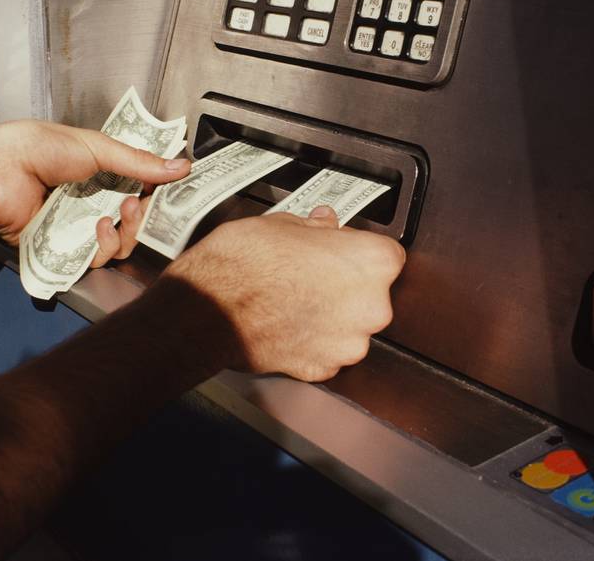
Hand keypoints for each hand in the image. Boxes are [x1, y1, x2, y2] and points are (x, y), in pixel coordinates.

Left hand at [0, 120, 189, 247]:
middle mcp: (90, 202)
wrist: (0, 171)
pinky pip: (94, 260)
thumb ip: (141, 162)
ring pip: (118, 246)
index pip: (138, 190)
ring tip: (118, 216)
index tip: (172, 193)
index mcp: (99, 174)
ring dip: (126, 233)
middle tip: (138, 204)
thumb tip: (183, 166)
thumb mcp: (98, 148)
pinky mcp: (62, 249)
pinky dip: (103, 249)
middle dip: (142, 216)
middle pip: (132, 223)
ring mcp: (77, 228)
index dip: (155, 195)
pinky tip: (97, 231)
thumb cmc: (41, 149)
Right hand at [162, 207, 404, 380]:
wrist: (207, 310)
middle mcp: (371, 306)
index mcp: (370, 262)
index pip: (386, 253)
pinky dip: (313, 340)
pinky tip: (288, 322)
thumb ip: (315, 229)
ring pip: (351, 325)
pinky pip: (327, 350)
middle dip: (346, 283)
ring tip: (295, 297)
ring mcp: (349, 343)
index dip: (358, 249)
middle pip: (372, 292)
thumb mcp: (283, 224)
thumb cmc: (243, 263)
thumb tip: (324, 225)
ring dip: (332, 314)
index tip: (339, 248)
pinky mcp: (323, 368)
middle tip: (312, 271)